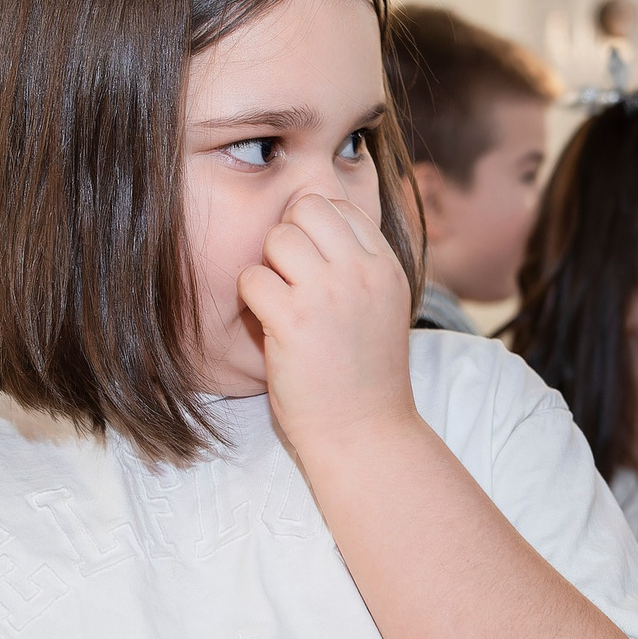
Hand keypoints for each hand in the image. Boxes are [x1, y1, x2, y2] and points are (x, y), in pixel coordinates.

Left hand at [236, 194, 415, 453]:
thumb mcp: (382, 307)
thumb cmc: (365, 375)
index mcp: (386, 266)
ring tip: (280, 303)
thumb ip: (358, 264)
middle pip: (306, 209)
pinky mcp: (293, 320)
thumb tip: (311, 218)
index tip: (311, 265)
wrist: (364, 433)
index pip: (340, 205)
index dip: (315, 227)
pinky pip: (252, 278)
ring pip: (277, 237)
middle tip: (290, 280)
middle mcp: (362, 272)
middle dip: (289, 238)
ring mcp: (328, 293)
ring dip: (268, 268)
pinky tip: (268, 325)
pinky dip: (251, 301)